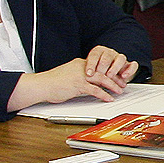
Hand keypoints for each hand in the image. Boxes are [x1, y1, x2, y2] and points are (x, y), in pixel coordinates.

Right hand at [10, 58, 128, 110]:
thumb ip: (79, 77)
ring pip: (102, 79)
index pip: (99, 66)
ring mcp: (80, 75)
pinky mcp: (77, 84)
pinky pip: (95, 90)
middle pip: (104, 71)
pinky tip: (109, 98)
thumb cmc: (52, 82)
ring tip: (119, 91)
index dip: (110, 72)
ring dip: (113, 85)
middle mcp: (82, 67)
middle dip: (115, 78)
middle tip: (122, 84)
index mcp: (80, 64)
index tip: (116, 77)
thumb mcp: (69, 75)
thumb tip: (88, 84)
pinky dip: (104, 94)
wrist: (41, 85)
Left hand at [83, 46, 138, 88]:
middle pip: (108, 56)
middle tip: (99, 75)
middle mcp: (110, 53)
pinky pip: (133, 65)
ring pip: (120, 58)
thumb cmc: (95, 74)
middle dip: (103, 66)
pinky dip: (130, 70)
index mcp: (99, 52)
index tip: (88, 73)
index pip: (95, 54)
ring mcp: (120, 58)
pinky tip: (124, 76)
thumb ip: (86, 72)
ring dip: (115, 67)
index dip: (91, 63)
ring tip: (109, 76)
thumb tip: (78, 77)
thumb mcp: (88, 72)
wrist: (106, 77)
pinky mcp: (129, 65)